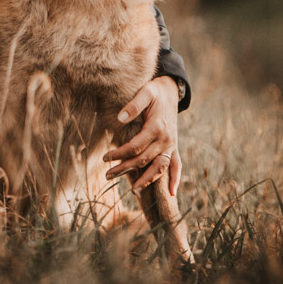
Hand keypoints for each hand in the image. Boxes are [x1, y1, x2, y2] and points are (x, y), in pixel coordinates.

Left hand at [103, 76, 181, 195]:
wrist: (171, 91)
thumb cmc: (155, 91)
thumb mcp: (145, 92)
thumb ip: (133, 105)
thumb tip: (120, 118)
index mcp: (156, 127)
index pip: (135, 147)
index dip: (119, 154)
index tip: (105, 158)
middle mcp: (165, 139)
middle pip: (144, 160)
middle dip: (125, 169)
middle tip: (108, 175)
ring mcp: (171, 145)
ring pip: (159, 167)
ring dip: (147, 180)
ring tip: (133, 191)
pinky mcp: (174, 147)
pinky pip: (177, 165)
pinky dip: (176, 179)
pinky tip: (172, 193)